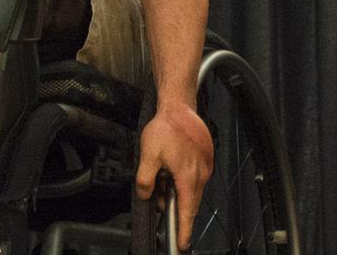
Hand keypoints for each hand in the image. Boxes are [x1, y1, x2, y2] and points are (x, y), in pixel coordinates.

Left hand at [136, 102, 213, 251]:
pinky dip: (181, 182)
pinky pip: (193, 179)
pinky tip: (169, 172)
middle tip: (164, 208)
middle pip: (189, 203)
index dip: (184, 230)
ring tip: (162, 181)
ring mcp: (204, 168)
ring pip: (190, 190)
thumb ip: (145, 179)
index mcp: (188, 178)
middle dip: (176, 209)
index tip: (182, 244)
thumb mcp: (148, 154)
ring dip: (177, 193)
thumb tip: (144, 194)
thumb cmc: (167, 128)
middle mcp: (200, 175)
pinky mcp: (203, 161)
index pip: (187, 212)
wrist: (180, 108)